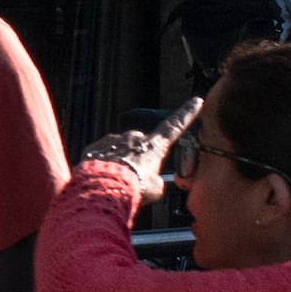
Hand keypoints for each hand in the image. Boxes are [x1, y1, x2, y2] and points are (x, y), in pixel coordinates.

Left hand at [80, 97, 197, 182]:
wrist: (101, 190)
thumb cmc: (132, 189)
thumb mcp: (155, 189)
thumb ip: (156, 181)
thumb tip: (152, 181)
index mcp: (154, 145)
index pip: (175, 126)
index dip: (186, 114)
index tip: (196, 101)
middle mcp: (134, 138)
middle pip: (141, 145)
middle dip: (137, 158)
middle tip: (133, 178)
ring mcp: (113, 141)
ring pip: (120, 150)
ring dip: (119, 162)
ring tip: (116, 181)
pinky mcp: (94, 147)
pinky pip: (101, 154)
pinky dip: (103, 164)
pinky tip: (102, 178)